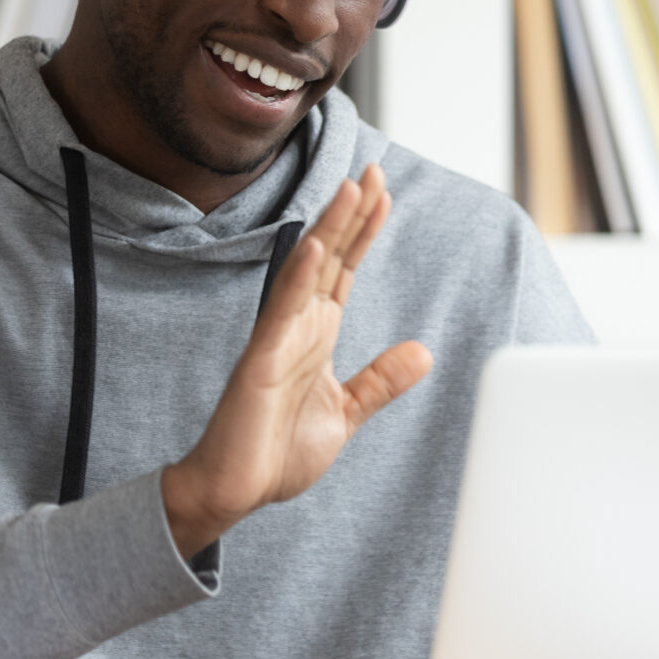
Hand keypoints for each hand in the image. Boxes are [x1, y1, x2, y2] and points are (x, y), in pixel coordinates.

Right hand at [161, 163, 433, 556]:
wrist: (236, 489)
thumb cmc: (277, 451)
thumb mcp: (345, 413)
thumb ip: (379, 381)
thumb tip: (422, 352)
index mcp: (317, 335)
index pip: (345, 270)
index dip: (365, 231)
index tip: (382, 191)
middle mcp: (298, 327)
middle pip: (330, 258)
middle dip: (353, 214)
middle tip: (374, 169)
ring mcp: (278, 340)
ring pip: (308, 273)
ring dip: (331, 230)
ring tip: (352, 189)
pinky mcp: (261, 361)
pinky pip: (281, 313)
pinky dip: (298, 278)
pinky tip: (314, 247)